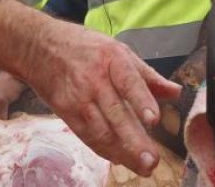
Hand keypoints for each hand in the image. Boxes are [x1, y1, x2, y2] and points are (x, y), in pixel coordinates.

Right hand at [0, 0, 180, 175]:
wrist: (38, 47)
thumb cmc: (83, 47)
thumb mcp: (117, 50)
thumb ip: (148, 75)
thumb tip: (177, 92)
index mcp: (112, 59)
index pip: (129, 81)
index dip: (141, 100)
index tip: (153, 120)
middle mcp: (95, 79)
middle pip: (116, 113)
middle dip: (133, 140)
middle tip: (151, 160)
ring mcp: (78, 97)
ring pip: (101, 130)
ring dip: (122, 152)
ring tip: (141, 167)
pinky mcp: (66, 111)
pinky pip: (86, 135)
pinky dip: (103, 150)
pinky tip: (119, 159)